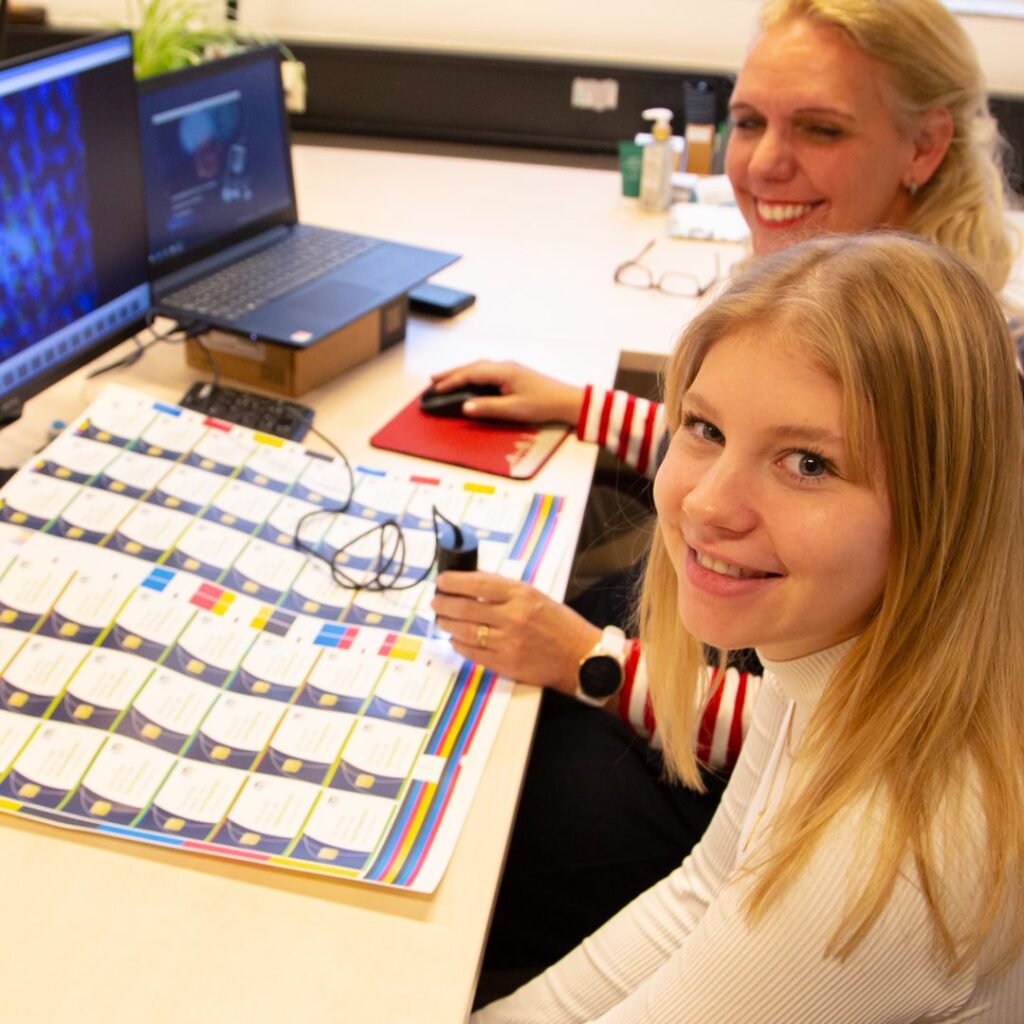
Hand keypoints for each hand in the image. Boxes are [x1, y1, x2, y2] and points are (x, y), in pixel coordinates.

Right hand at [429, 360, 584, 425]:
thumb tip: (465, 408)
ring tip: (445, 378)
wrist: (565, 400)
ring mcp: (508, 368)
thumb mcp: (513, 410)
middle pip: (471, 367)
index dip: (451, 382)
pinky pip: (486, 370)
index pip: (470, 375)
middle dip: (451, 373)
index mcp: (502, 371)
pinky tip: (469, 379)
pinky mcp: (513, 374)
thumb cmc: (542, 404)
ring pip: (478, 367)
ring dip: (461, 372)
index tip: (436, 389)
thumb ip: (487, 408)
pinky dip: (472, 374)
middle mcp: (503, 366)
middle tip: (433, 380)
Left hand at [431, 571, 600, 695]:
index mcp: (522, 595)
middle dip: (443, 603)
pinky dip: (458, 645)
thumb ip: (506, 590)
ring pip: (464, 631)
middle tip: (436, 601)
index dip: (453, 581)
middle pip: (464, 608)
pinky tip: (455, 639)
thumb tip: (473, 582)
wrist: (582, 658)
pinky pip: (472, 653)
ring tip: (441, 620)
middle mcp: (513, 617)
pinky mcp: (505, 664)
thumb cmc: (561, 625)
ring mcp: (508, 642)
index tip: (441, 580)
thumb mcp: (537, 597)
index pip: (477, 584)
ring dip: (447, 624)